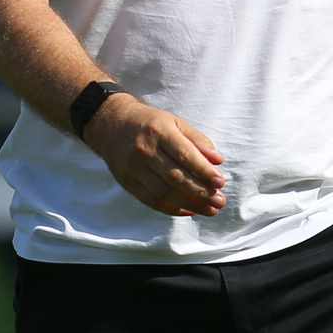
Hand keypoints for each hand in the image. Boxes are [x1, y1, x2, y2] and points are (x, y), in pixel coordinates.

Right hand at [84, 93, 226, 216]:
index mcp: (159, 130)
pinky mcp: (128, 182)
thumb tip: (217, 161)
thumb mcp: (174, 121)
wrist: (112, 124)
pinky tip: (189, 211)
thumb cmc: (150, 122)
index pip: (185, 154)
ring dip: (190, 204)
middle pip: (176, 177)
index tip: (220, 182)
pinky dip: (173, 209)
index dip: (203, 170)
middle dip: (201, 192)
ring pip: (165, 192)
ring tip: (210, 209)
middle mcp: (145, 150)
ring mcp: (134, 168)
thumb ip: (197, 140)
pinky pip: (152, 201)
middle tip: (220, 200)